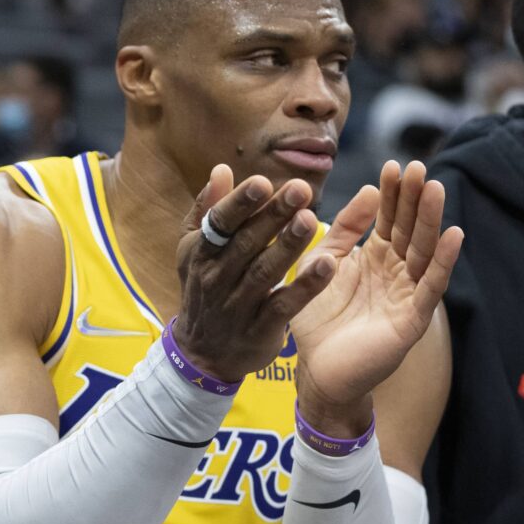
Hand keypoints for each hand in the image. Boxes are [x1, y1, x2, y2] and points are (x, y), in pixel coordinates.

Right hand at [173, 164, 339, 381]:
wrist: (202, 353)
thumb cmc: (204, 289)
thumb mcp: (195, 250)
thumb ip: (209, 211)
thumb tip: (221, 170)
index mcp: (201, 252)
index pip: (220, 224)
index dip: (240, 204)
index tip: (263, 182)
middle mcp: (215, 277)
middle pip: (246, 243)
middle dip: (273, 216)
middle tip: (301, 189)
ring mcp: (236, 306)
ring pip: (264, 272)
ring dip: (288, 246)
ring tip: (311, 219)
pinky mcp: (259, 330)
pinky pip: (283, 306)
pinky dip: (304, 287)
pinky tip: (328, 266)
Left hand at [290, 160, 463, 434]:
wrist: (316, 371)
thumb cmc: (318, 318)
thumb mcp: (322, 263)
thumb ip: (341, 230)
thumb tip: (368, 190)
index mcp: (375, 258)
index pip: (388, 219)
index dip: (392, 194)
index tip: (393, 164)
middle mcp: (396, 272)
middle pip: (409, 229)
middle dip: (413, 199)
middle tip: (417, 167)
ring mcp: (407, 294)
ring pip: (422, 251)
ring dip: (430, 220)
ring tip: (434, 188)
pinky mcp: (411, 318)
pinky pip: (429, 287)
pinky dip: (442, 262)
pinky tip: (454, 235)